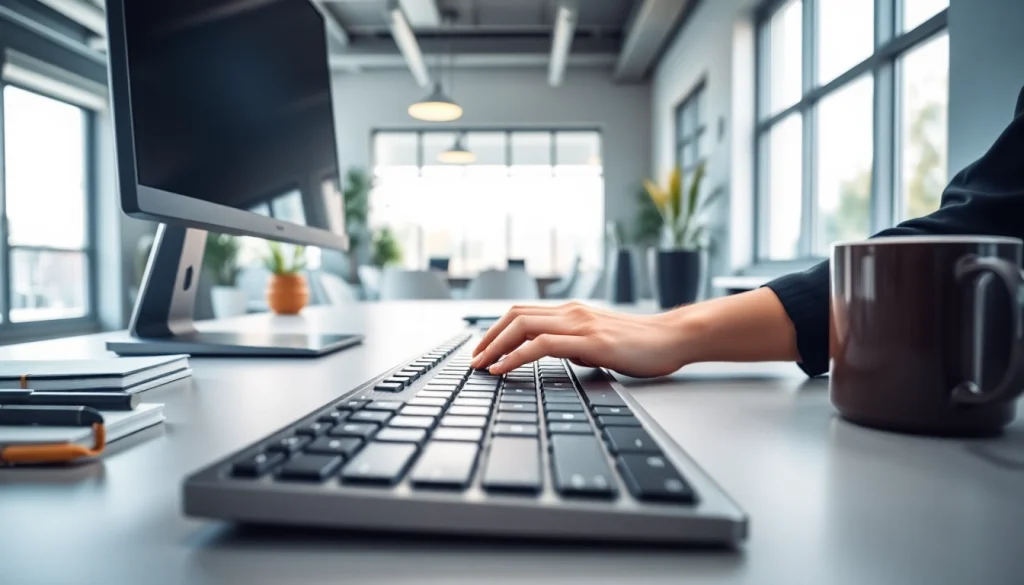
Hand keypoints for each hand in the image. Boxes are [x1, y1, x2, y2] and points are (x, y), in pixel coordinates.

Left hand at [469, 301, 695, 377]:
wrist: (674, 338)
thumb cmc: (641, 344)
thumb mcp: (600, 342)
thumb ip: (576, 345)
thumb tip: (554, 355)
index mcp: (573, 313)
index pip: (522, 314)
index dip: (496, 330)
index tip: (482, 350)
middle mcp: (572, 313)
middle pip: (515, 316)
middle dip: (487, 338)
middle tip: (473, 360)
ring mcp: (580, 325)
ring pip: (522, 326)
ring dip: (495, 346)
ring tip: (481, 365)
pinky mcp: (590, 342)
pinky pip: (542, 345)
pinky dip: (516, 356)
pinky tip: (504, 369)